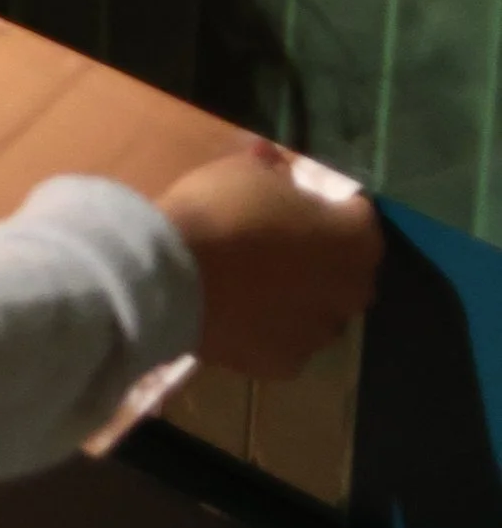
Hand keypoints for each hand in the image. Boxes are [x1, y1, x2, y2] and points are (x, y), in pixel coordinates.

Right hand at [159, 141, 381, 376]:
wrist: (169, 278)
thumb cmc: (218, 213)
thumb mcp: (243, 169)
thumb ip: (270, 169)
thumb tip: (271, 163)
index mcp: (355, 239)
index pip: (356, 216)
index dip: (326, 206)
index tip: (297, 201)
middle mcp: (351, 291)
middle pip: (346, 271)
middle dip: (323, 257)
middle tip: (280, 245)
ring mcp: (318, 333)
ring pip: (318, 312)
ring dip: (300, 298)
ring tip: (256, 287)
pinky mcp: (284, 364)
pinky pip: (286, 342)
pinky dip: (271, 330)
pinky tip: (240, 316)